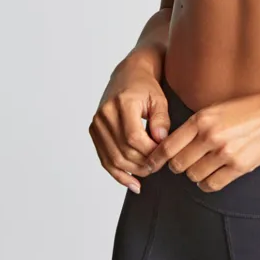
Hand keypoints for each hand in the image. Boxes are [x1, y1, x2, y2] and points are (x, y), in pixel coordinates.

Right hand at [89, 62, 170, 193]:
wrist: (128, 75)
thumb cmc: (146, 87)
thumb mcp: (160, 100)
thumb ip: (161, 121)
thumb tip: (160, 142)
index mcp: (121, 104)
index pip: (134, 137)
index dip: (150, 152)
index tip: (164, 156)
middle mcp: (105, 114)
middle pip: (123, 151)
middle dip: (143, 163)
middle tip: (159, 167)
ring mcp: (97, 123)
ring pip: (113, 159)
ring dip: (132, 171)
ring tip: (148, 174)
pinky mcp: (94, 131)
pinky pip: (105, 159)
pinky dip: (118, 174)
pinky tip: (132, 183)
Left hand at [146, 89, 259, 192]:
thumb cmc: (252, 108)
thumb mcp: (218, 108)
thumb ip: (196, 125)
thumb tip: (173, 144)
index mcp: (201, 119)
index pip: (168, 145)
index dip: (156, 158)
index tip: (151, 164)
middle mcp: (210, 136)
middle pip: (178, 164)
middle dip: (179, 166)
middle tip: (185, 164)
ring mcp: (225, 152)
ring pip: (194, 176)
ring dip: (196, 174)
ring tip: (205, 166)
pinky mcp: (240, 166)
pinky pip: (212, 184)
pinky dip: (209, 183)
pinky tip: (214, 174)